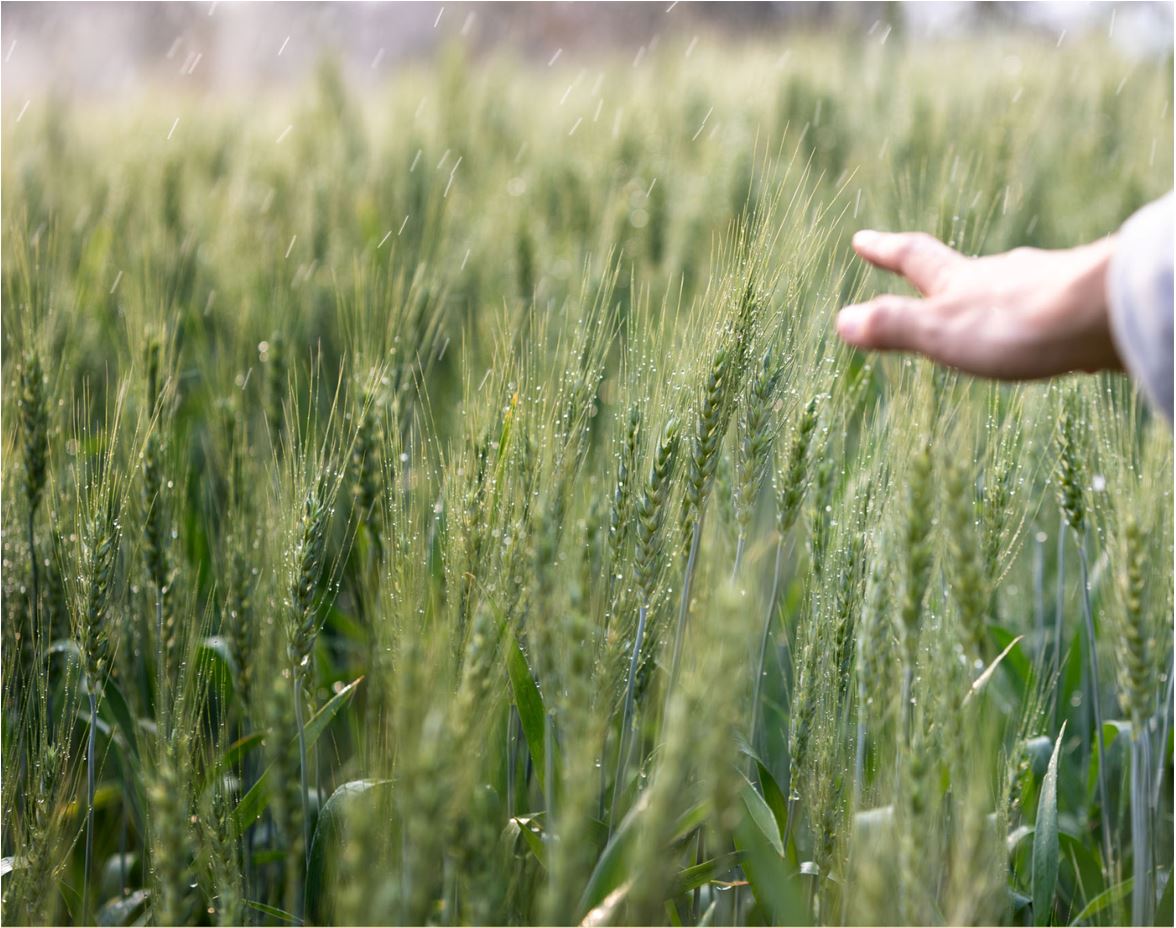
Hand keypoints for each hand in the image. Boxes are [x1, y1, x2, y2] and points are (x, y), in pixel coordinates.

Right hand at [836, 230, 1123, 378]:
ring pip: (1010, 288)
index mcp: (960, 283)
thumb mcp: (941, 330)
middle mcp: (1000, 276)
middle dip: (941, 275)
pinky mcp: (1080, 306)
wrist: (1103, 315)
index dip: (884, 250)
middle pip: (963, 271)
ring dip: (993, 299)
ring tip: (990, 313)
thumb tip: (842, 320)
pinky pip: (1051, 309)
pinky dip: (1038, 319)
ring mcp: (1042, 287)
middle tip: (925, 272)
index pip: (913, 259)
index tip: (862, 239)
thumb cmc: (1017, 325)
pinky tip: (1051, 336)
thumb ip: (895, 326)